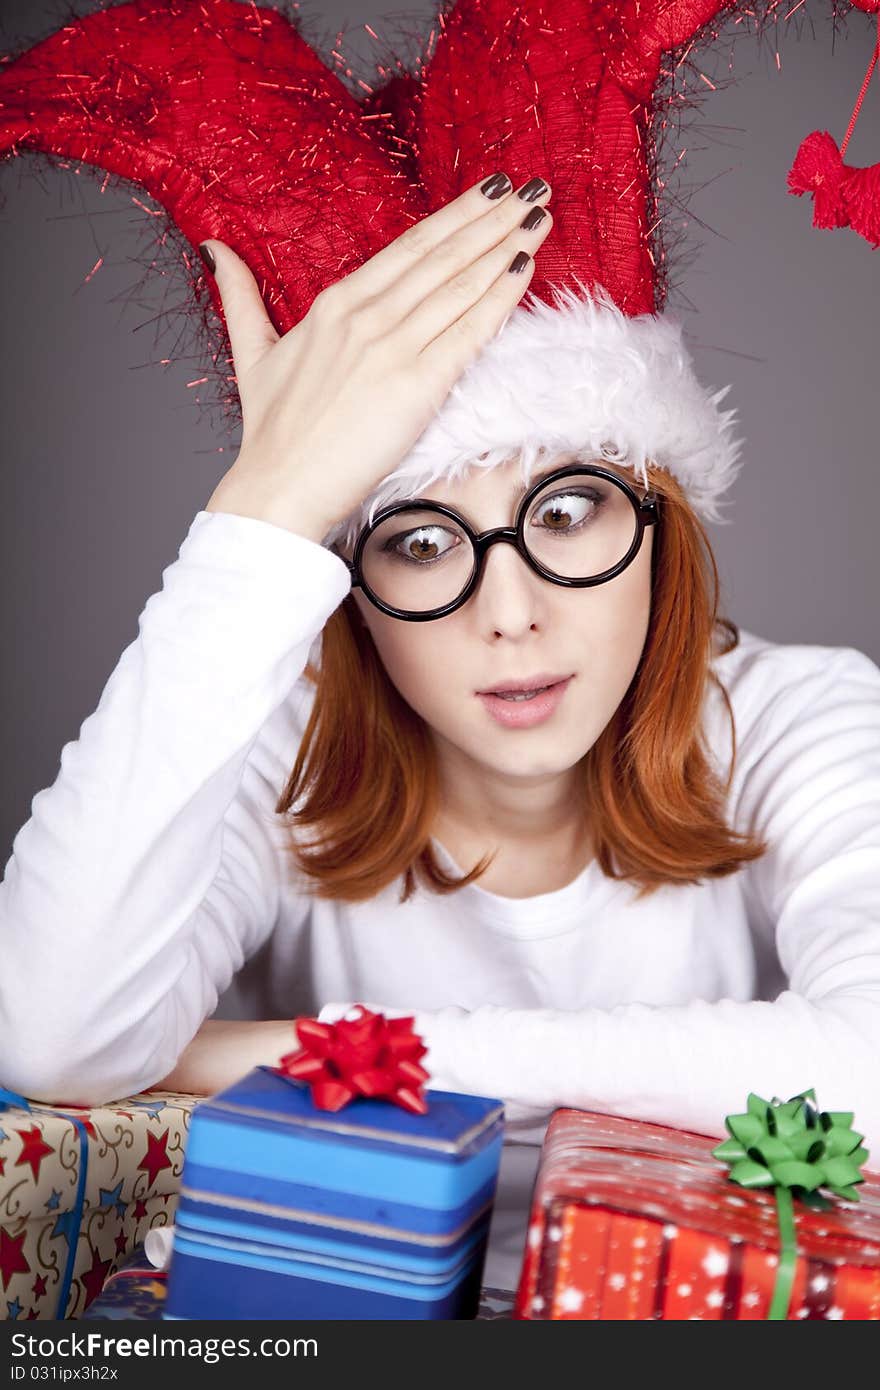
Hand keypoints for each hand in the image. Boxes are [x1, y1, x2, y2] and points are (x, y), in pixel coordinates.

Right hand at [202, 172, 552, 542]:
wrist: (278, 488)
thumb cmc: (271, 434)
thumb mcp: (252, 354)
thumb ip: (241, 296)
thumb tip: (214, 248)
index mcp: (335, 305)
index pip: (409, 248)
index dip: (454, 216)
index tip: (489, 192)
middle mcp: (366, 316)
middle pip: (441, 256)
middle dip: (492, 219)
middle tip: (533, 189)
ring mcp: (391, 348)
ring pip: (459, 285)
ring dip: (504, 246)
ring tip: (539, 216)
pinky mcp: (415, 386)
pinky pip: (468, 333)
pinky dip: (500, 298)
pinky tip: (524, 269)